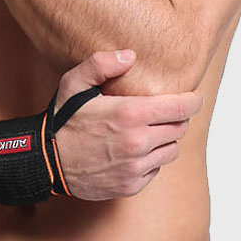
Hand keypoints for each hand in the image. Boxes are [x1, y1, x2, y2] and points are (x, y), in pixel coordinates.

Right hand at [52, 50, 203, 200]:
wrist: (46, 161)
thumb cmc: (62, 119)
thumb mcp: (74, 83)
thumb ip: (101, 64)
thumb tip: (130, 55)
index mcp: (130, 114)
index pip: (181, 108)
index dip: (193, 100)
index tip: (194, 96)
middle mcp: (137, 142)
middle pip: (179, 128)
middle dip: (177, 118)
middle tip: (166, 112)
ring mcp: (135, 167)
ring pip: (171, 150)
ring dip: (166, 140)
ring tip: (149, 131)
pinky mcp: (131, 185)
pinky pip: (155, 170)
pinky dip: (151, 160)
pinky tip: (134, 151)